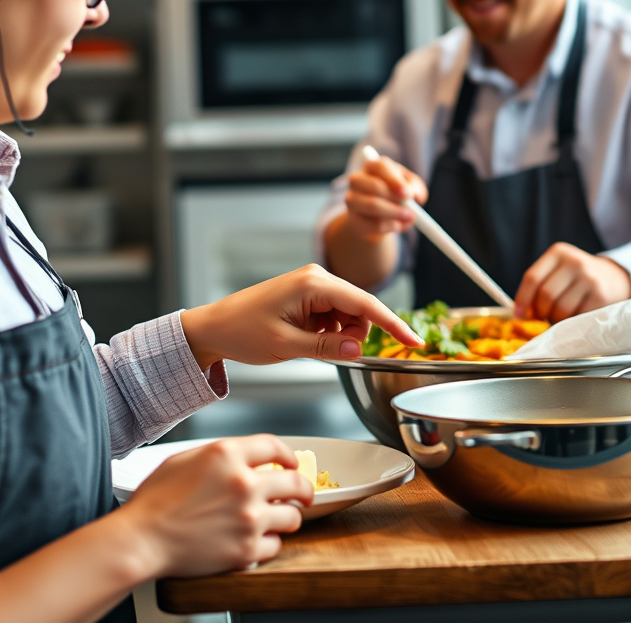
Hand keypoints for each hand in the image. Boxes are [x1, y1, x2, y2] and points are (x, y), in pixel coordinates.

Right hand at [124, 434, 311, 576]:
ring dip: (288, 518)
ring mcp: (248, 518)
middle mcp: (243, 483)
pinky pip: (275, 547)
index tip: (292, 463)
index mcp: (227, 454)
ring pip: (291, 517)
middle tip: (303, 495)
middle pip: (294, 483)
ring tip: (280, 520)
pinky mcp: (246, 550)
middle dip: (302, 489)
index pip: (275, 447)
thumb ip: (219, 455)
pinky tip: (257, 541)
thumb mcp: (186, 459)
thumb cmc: (155, 501)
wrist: (142, 539)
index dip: (288, 455)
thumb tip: (241, 458)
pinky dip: (268, 545)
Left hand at [180, 263, 420, 369]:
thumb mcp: (286, 345)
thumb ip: (326, 348)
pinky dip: (329, 332)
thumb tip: (360, 349)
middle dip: (354, 335)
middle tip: (327, 352)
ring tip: (307, 344)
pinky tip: (306, 338)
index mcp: (313, 284)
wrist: (215, 327)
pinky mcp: (309, 295)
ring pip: (349, 315)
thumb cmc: (243, 331)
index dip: (393, 324)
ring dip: (339, 335)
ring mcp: (313, 285)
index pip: (365, 304)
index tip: (415, 341)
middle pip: (360, 309)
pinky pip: (335, 316)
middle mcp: (317, 278)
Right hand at [343, 155, 427, 240]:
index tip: (408, 194)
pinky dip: (389, 227)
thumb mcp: (408, 186)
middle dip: (396, 200)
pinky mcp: (353, 220)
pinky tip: (397, 225)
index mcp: (372, 166)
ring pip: (372, 205)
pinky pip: (371, 224)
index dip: (394, 180)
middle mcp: (358, 180)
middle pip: (375, 186)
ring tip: (409, 218)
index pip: (380, 167)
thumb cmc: (394, 194)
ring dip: (394, 213)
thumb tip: (417, 196)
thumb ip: (415, 188)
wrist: (376, 217)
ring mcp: (352, 200)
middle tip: (412, 211)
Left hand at [514, 242, 630, 321]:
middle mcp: (574, 262)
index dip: (522, 299)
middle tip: (541, 317)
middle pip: (546, 295)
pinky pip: (577, 317)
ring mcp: (589, 278)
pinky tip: (573, 317)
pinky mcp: (601, 295)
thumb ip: (540, 284)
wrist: (613, 277)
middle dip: (539, 312)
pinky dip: (571, 323)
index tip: (518, 314)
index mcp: (558, 252)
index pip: (532, 277)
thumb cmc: (577, 276)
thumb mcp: (558, 269)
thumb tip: (520, 312)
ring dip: (555, 319)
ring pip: (560, 308)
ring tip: (558, 316)